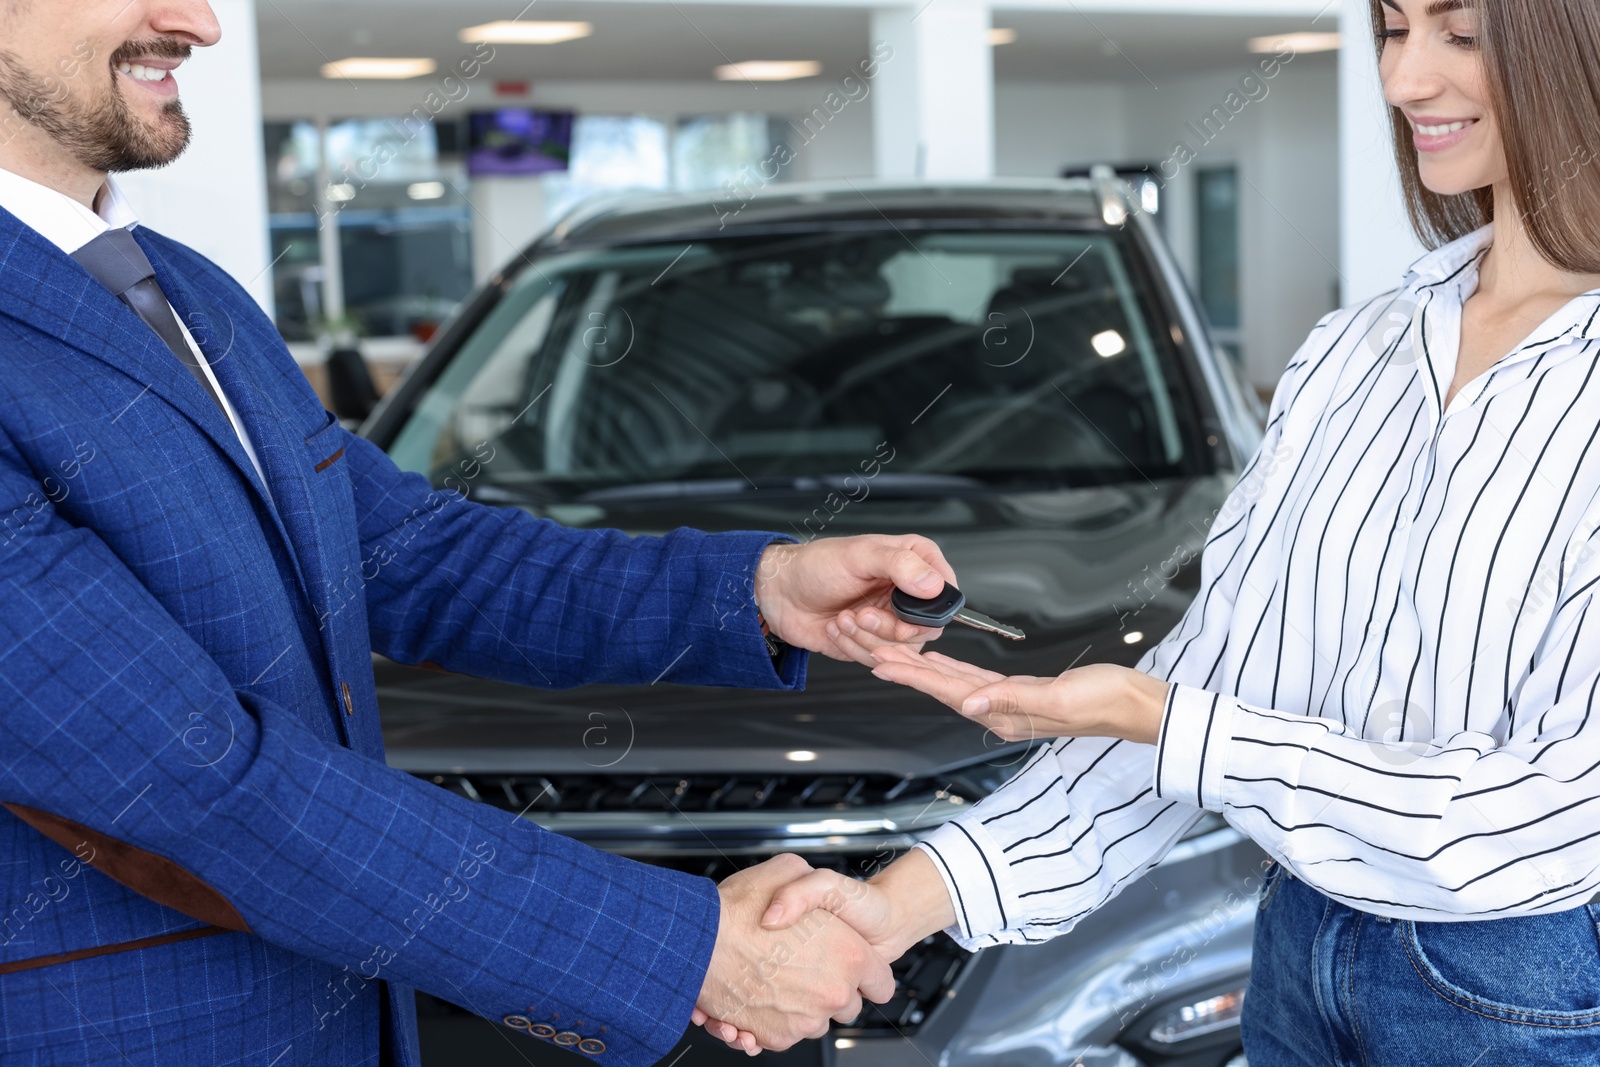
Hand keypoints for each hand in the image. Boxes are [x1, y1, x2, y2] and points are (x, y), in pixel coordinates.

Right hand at [694, 855, 894, 1054]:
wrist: (696, 941)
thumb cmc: (740, 907)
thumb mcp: (788, 868)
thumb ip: (812, 884)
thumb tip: (819, 900)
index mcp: (849, 953)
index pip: (880, 982)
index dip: (868, 974)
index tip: (858, 972)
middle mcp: (832, 991)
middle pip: (847, 1006)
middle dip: (830, 990)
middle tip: (806, 969)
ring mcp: (805, 1019)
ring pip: (816, 1023)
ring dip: (802, 1006)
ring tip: (778, 980)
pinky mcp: (777, 1036)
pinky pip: (786, 1036)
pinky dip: (774, 1021)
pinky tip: (759, 996)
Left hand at [753, 535, 957, 663]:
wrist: (780, 593)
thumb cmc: (816, 566)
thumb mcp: (859, 555)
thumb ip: (900, 565)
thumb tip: (933, 584)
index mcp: (914, 562)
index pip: (946, 592)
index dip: (927, 609)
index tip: (898, 607)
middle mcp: (907, 593)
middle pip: (926, 629)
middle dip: (888, 628)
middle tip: (861, 614)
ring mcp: (891, 620)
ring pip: (901, 649)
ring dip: (865, 637)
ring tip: (842, 618)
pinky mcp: (874, 643)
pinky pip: (878, 659)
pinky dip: (852, 646)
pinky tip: (837, 627)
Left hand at [868, 646, 1171, 744]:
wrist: (1135, 705)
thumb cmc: (1105, 700)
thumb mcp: (1060, 697)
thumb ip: (1013, 700)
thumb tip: (971, 703)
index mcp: (1005, 712)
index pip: (946, 690)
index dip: (912, 674)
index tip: (878, 660)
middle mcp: (998, 710)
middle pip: (938, 685)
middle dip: (902, 665)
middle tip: (868, 645)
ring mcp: (1006, 702)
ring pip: (949, 680)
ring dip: (917, 664)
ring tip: (885, 649)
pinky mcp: (1016, 691)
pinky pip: (970, 677)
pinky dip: (946, 667)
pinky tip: (933, 658)